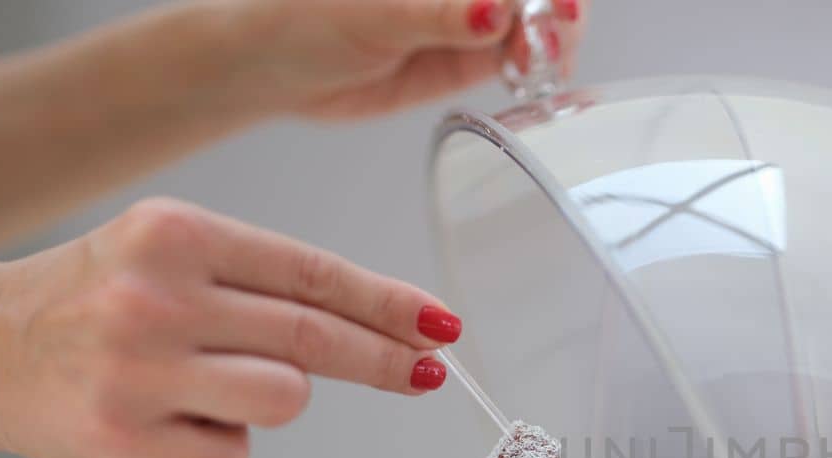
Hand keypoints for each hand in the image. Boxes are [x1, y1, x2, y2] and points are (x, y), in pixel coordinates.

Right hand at [0, 198, 462, 457]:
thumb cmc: (95, 301)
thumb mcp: (168, 255)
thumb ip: (261, 282)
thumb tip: (385, 327)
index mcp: (174, 234)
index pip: (311, 273)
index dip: (387, 304)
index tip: (440, 325)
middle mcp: (155, 296)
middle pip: (312, 336)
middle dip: (385, 358)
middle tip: (428, 371)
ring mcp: (138, 371)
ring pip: (284, 398)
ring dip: (272, 399)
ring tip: (209, 387)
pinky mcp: (125, 442)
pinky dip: (220, 450)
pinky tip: (172, 425)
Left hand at [236, 0, 592, 120]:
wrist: (274, 66)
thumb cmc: (304, 16)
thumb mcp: (375, 15)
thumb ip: (439, 14)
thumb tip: (495, 11)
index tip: (557, 6)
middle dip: (555, 12)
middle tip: (554, 37)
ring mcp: (469, 18)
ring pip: (534, 24)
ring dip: (552, 41)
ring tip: (543, 63)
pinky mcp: (468, 58)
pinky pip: (517, 59)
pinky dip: (536, 68)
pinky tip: (538, 77)